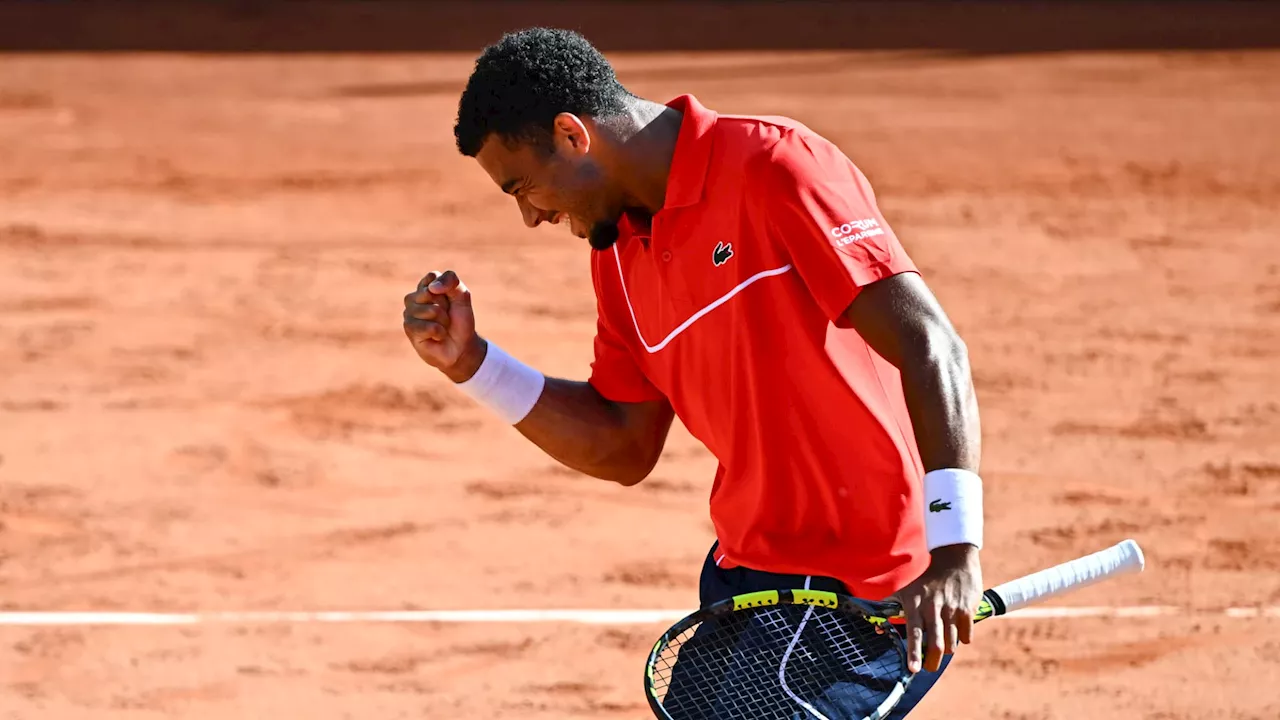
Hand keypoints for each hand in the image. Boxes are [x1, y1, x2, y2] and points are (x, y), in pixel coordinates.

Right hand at [402, 270, 485, 382]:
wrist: (460, 346)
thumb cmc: (460, 321)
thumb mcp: (462, 296)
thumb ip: (451, 281)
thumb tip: (431, 288)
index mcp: (425, 287)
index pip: (433, 277)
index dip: (447, 290)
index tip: (451, 300)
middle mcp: (413, 298)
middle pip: (431, 293)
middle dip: (445, 307)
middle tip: (446, 316)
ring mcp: (409, 313)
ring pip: (431, 310)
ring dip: (444, 321)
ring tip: (442, 327)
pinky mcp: (409, 329)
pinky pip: (429, 327)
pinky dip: (440, 333)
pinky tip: (436, 337)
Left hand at [892, 543, 982, 672]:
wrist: (954, 561)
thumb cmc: (925, 582)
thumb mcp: (906, 592)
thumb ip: (890, 609)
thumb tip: (877, 628)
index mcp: (915, 604)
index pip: (914, 632)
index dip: (914, 652)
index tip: (913, 669)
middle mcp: (933, 607)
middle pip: (936, 643)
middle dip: (933, 661)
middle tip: (929, 668)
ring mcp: (952, 609)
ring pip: (951, 642)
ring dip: (947, 648)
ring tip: (943, 643)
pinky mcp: (968, 609)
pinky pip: (966, 636)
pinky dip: (963, 638)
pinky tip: (958, 631)